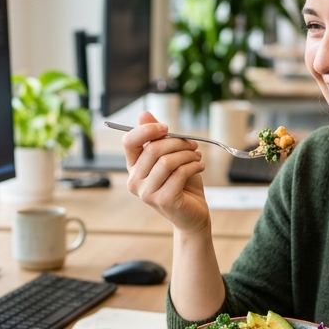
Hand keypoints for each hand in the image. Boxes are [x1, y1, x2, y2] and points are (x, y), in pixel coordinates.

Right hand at [123, 111, 210, 234]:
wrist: (192, 214)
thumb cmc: (181, 183)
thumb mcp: (169, 156)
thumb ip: (157, 137)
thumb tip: (144, 114)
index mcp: (133, 167)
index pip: (129, 142)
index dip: (147, 130)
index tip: (166, 128)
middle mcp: (134, 181)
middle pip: (152, 149)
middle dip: (177, 142)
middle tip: (192, 144)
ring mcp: (146, 193)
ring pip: (167, 161)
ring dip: (187, 154)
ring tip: (197, 156)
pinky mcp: (163, 200)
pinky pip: (179, 174)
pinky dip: (194, 166)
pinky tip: (200, 167)